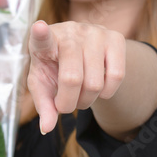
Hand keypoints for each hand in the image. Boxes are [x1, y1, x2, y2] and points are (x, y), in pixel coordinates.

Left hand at [26, 20, 126, 134]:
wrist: (84, 52)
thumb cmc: (57, 69)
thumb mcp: (45, 86)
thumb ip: (44, 105)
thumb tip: (46, 128)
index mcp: (45, 42)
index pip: (42, 38)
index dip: (40, 34)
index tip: (38, 27)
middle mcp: (70, 32)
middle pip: (72, 79)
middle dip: (69, 103)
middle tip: (66, 105)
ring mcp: (94, 33)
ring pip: (95, 82)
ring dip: (88, 101)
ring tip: (82, 96)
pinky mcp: (116, 37)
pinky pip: (117, 76)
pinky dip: (108, 92)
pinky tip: (100, 89)